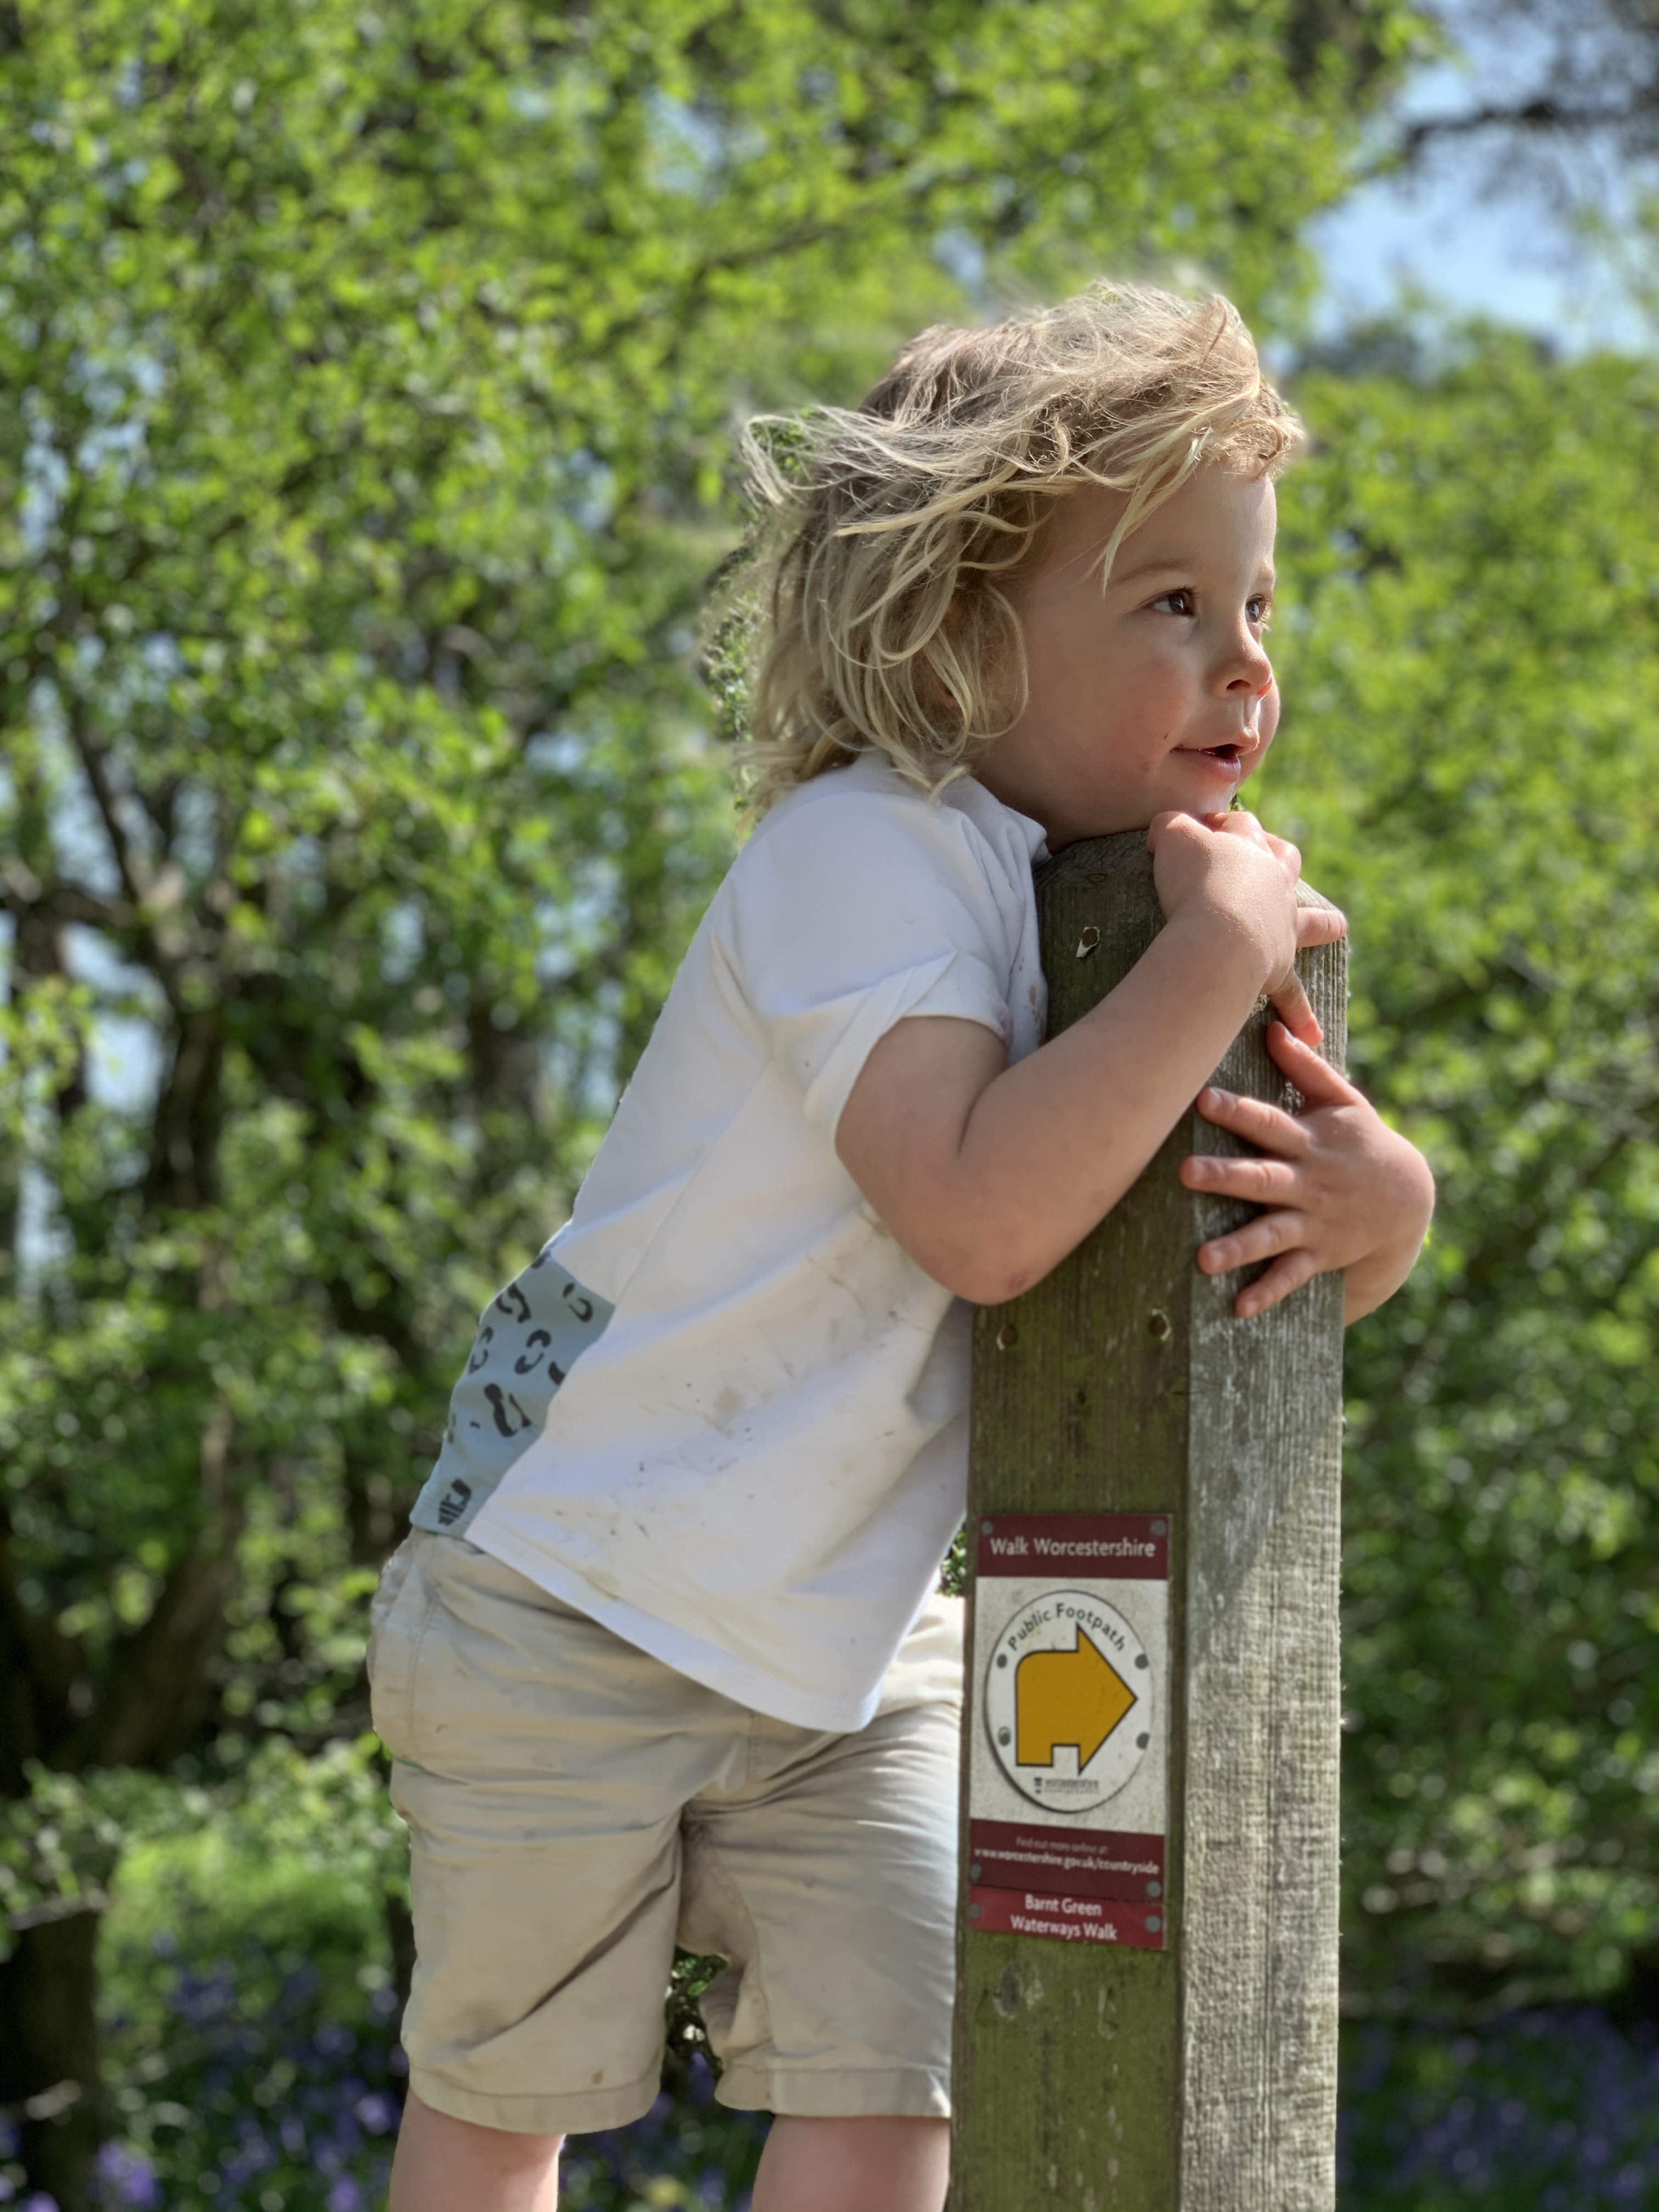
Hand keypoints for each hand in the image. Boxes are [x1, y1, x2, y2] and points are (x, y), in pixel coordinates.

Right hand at [1147, 809, 1346, 1046]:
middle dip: (1276, 854)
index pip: (1240, 825)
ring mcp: (1281, 926)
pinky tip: (1311, 1035)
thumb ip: (1169, 826)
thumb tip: (1166, 830)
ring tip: (1336, 927)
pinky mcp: (1277, 968)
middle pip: (1284, 858)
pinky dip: (1301, 1014)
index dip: (1221, 824)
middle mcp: (1273, 884)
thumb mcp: (1171, 837)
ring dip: (1323, 923)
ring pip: (1312, 920)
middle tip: (1265, 856)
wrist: (1218, 935)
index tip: (1201, 829)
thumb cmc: (1193, 881)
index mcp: (1249, 848)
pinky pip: (1292, 994)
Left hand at [1179, 1021, 1435, 1322]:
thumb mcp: (1345, 1102)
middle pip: (1263, 1177)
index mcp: (1309, 1141)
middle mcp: (1308, 1183)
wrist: (1409, 1199)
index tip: (1201, 1097)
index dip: (1237, 1110)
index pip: (1269, 1122)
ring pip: (1272, 1234)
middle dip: (1226, 1176)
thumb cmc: (1363, 1142)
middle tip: (1185, 1173)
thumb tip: (1274, 1027)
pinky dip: (1267, 1293)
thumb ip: (1307, 1068)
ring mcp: (1314, 1222)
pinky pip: (1291, 1276)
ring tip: (1203, 1259)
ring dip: (1239, 1246)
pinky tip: (1237, 1308)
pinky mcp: (1319, 1254)